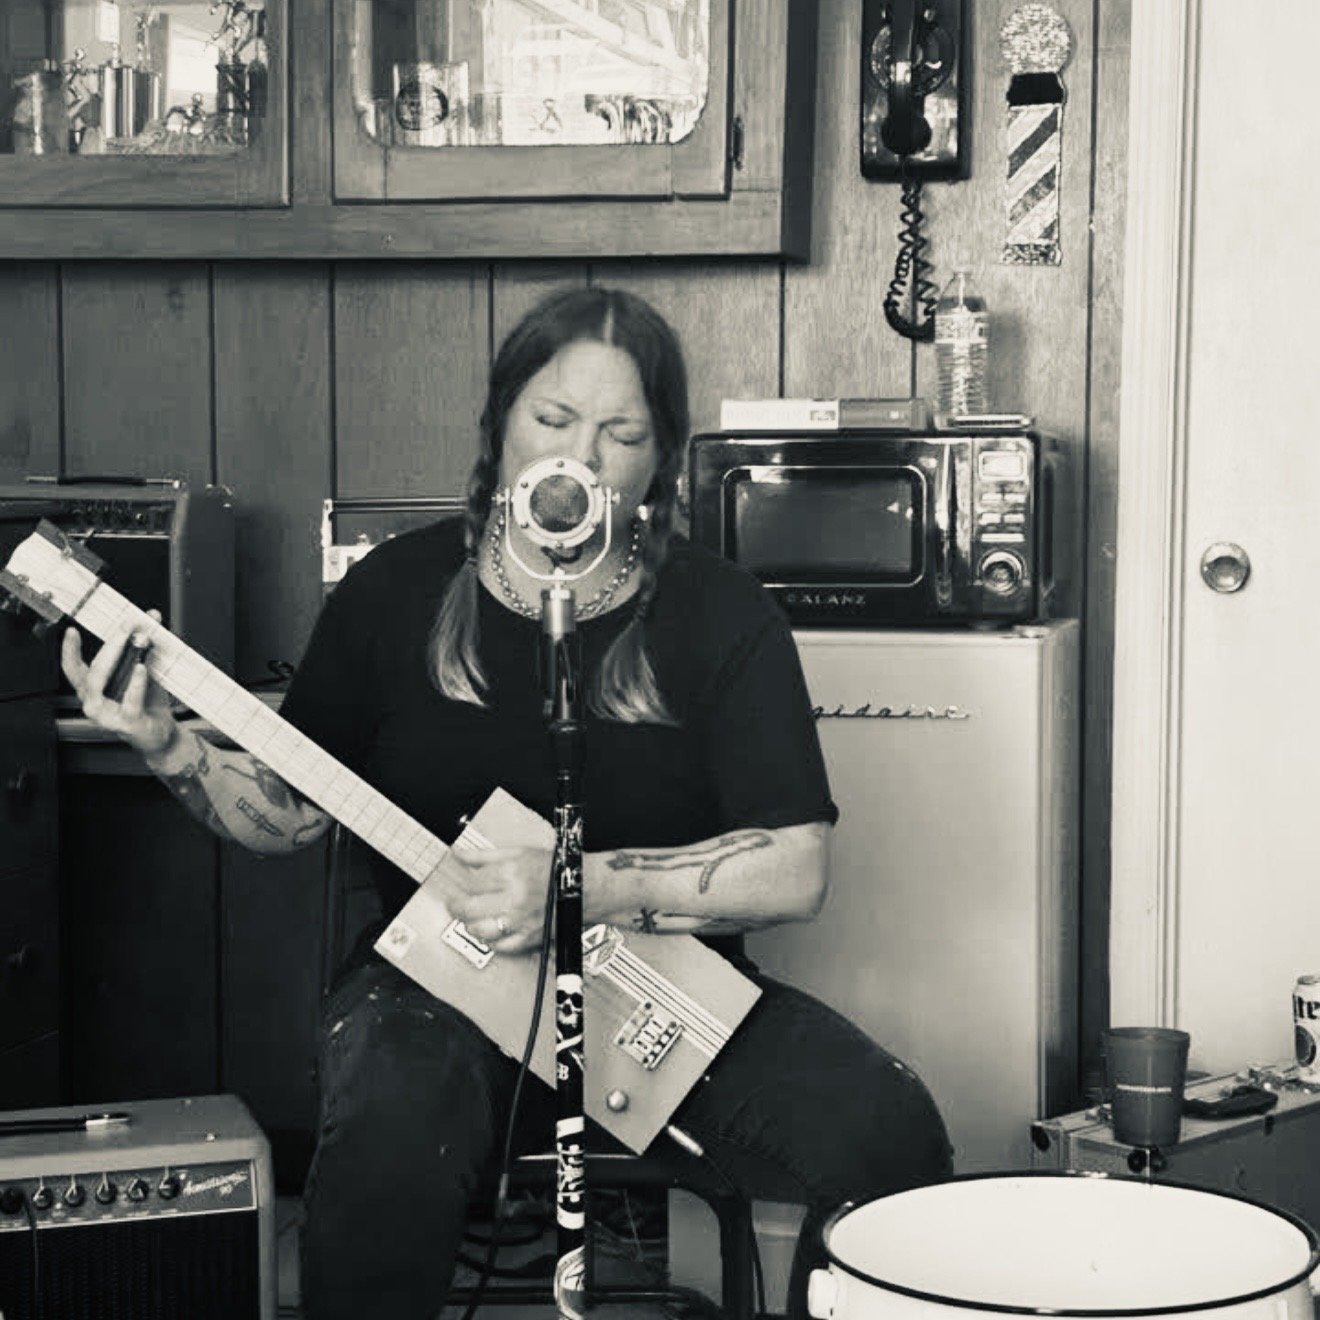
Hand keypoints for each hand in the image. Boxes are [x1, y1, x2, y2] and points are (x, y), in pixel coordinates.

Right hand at [61, 612, 176, 757]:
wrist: (161, 731)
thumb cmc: (147, 701)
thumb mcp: (144, 669)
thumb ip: (145, 645)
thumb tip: (151, 617)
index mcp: (93, 688)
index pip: (73, 668)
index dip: (69, 650)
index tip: (72, 631)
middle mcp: (93, 701)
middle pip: (93, 670)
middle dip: (111, 645)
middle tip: (127, 627)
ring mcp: (106, 714)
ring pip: (102, 684)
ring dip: (118, 659)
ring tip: (134, 641)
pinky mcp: (125, 723)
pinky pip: (129, 701)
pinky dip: (135, 684)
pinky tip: (142, 668)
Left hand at [432, 845, 553, 955]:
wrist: (583, 889)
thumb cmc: (553, 869)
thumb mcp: (518, 853)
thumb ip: (485, 855)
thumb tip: (459, 854)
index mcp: (511, 874)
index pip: (473, 883)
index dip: (461, 885)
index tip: (459, 886)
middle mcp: (514, 899)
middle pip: (470, 908)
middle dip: (456, 906)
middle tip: (454, 904)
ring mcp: (520, 921)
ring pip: (480, 930)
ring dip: (470, 924)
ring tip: (470, 918)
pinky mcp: (529, 938)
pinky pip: (500, 946)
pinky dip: (490, 941)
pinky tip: (489, 932)